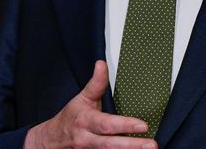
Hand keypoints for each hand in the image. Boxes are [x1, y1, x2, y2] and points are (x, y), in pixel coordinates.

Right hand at [24, 60, 156, 148]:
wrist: (53, 140)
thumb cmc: (71, 118)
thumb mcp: (82, 98)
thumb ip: (95, 83)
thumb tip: (101, 63)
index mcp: (85, 121)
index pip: (106, 124)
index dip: (124, 125)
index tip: (143, 125)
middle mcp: (87, 139)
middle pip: (110, 144)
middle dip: (132, 145)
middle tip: (152, 144)